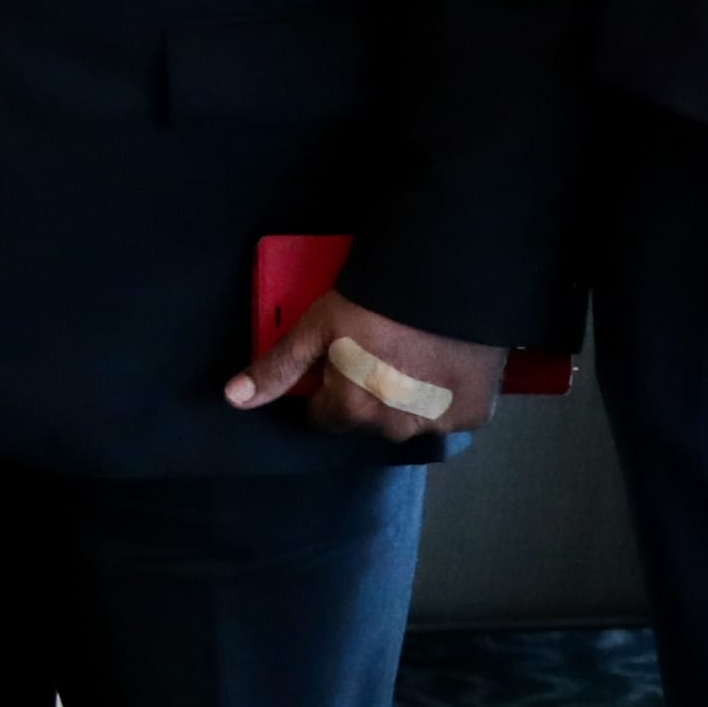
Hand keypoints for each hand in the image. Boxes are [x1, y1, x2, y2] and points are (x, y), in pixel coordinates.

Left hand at [232, 289, 502, 440]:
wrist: (446, 279)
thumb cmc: (372, 300)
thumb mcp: (316, 327)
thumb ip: (278, 368)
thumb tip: (234, 399)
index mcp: (353, 409)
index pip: (325, 417)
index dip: (327, 387)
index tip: (340, 360)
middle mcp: (394, 428)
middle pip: (367, 421)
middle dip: (367, 395)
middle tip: (379, 352)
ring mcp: (437, 424)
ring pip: (408, 422)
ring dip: (406, 400)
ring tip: (412, 357)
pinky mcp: (473, 414)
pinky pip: (450, 415)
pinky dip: (445, 397)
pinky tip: (442, 365)